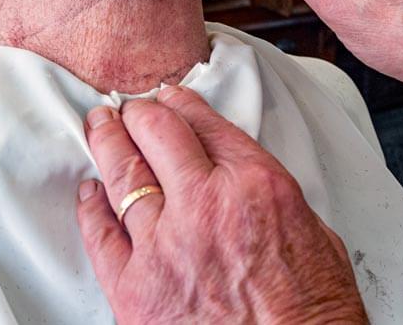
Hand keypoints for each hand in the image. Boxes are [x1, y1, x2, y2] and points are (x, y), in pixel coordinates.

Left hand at [76, 86, 367, 323]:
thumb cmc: (313, 311)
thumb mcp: (311, 230)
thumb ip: (265, 194)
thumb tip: (239, 178)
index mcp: (255, 184)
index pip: (204, 124)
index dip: (181, 104)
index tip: (171, 99)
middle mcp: (206, 205)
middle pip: (156, 135)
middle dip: (139, 114)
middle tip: (129, 108)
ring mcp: (165, 246)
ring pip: (123, 175)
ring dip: (108, 143)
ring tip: (100, 128)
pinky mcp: (136, 289)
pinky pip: (101, 235)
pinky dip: (91, 207)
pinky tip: (89, 192)